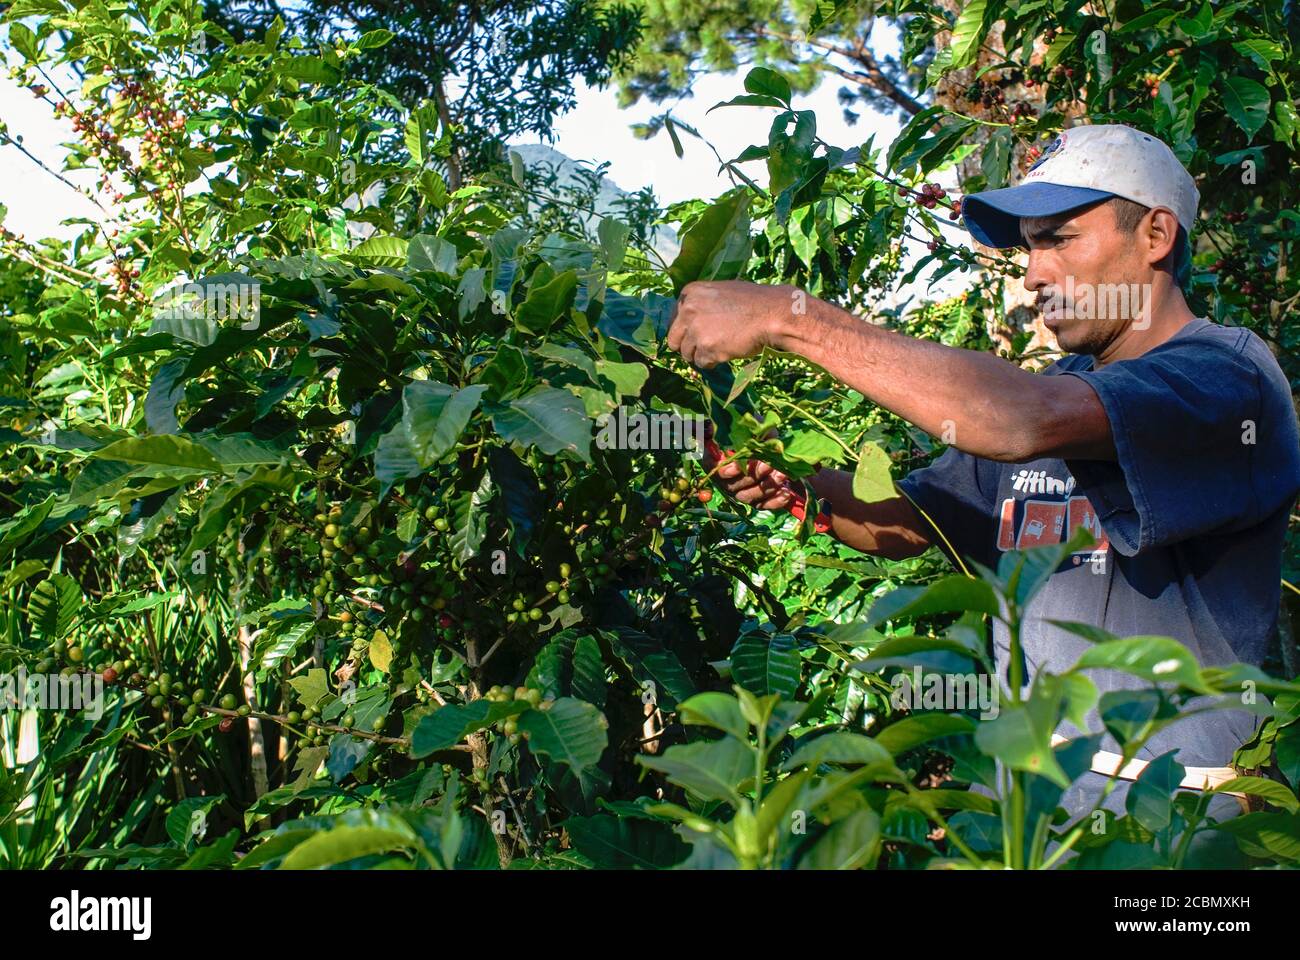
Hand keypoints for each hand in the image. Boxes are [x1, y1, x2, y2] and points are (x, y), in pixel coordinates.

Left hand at [665, 280, 792, 367]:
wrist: (771, 314)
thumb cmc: (752, 302)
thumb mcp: (720, 292)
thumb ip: (701, 305)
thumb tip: (688, 323)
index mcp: (689, 294)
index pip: (674, 320)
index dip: (685, 330)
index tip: (695, 334)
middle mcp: (688, 311)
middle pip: (674, 340)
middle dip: (688, 345)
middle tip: (705, 346)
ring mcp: (696, 330)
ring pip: (687, 354)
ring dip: (702, 354)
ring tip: (721, 346)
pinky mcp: (707, 349)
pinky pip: (701, 363)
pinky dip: (712, 362)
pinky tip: (726, 352)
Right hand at [702, 420, 793, 510]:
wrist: (766, 442)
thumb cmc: (751, 430)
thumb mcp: (748, 424)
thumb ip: (744, 425)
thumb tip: (732, 426)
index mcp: (714, 461)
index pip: (715, 470)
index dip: (726, 471)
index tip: (738, 466)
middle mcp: (724, 480)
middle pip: (735, 485)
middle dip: (754, 475)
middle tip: (769, 464)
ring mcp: (739, 491)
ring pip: (749, 496)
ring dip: (766, 487)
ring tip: (782, 475)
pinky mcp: (754, 499)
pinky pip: (762, 505)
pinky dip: (775, 501)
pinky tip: (786, 493)